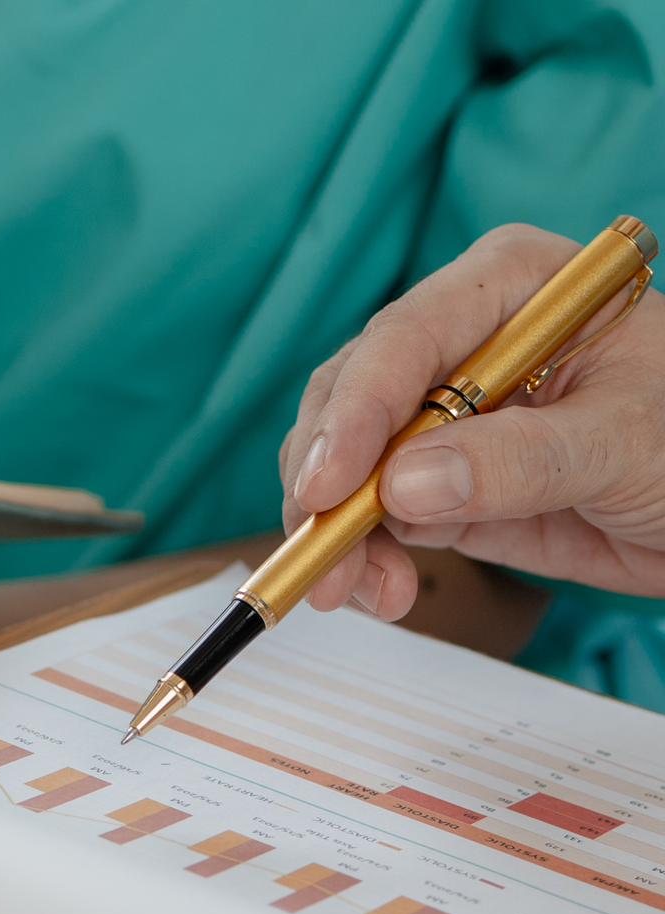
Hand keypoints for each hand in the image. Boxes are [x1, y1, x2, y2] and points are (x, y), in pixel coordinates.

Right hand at [281, 223, 664, 619]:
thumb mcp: (627, 442)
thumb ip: (521, 460)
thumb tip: (403, 486)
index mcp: (510, 286)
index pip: (403, 338)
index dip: (352, 412)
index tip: (327, 485)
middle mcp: (459, 341)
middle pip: (348, 398)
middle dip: (324, 481)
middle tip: (322, 555)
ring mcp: (440, 412)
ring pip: (340, 460)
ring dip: (333, 529)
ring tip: (355, 590)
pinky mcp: (434, 479)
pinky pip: (368, 513)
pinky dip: (357, 555)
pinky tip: (381, 590)